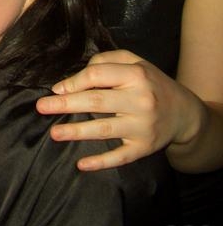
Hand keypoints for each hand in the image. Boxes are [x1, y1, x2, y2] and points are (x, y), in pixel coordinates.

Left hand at [35, 50, 186, 170]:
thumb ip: (106, 61)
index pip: (97, 76)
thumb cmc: (150, 83)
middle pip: (97, 101)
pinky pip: (120, 156)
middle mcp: (140, 100)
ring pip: (105, 129)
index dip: (74, 82)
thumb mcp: (134, 62)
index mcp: (136, 75)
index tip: (56, 89)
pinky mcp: (145, 148)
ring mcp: (143, 126)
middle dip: (66, 104)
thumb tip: (76, 77)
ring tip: (54, 133)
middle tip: (42, 107)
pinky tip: (81, 164)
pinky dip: (101, 161)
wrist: (184, 112)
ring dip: (77, 132)